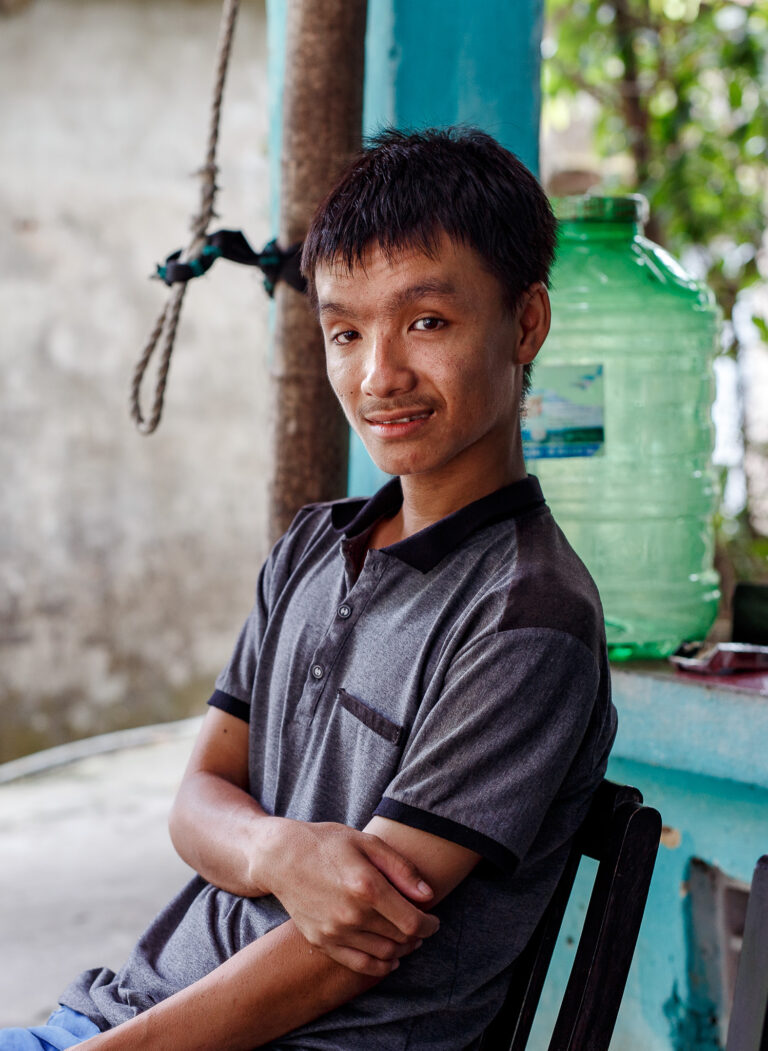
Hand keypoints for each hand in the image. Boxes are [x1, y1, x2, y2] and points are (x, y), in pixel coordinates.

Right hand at [258, 819, 439, 975]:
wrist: (281, 857)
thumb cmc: (328, 844)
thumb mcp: (367, 842)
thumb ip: (401, 869)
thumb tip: (428, 895)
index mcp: (366, 886)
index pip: (412, 921)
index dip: (430, 924)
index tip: (433, 920)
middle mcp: (351, 914)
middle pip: (400, 939)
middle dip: (418, 934)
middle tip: (421, 924)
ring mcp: (334, 931)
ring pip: (383, 954)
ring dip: (402, 950)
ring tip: (406, 937)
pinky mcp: (321, 941)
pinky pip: (359, 965)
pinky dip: (379, 966)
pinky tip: (389, 957)